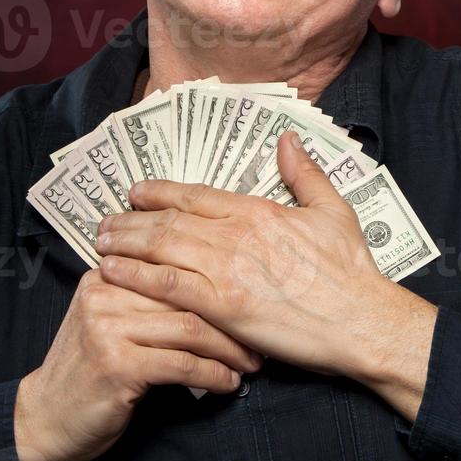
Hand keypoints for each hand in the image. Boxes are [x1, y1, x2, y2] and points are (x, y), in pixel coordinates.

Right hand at [13, 269, 262, 460]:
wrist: (44, 417)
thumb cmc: (87, 371)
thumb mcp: (109, 320)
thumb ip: (144, 297)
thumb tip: (210, 288)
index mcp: (106, 273)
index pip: (173, 263)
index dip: (217, 283)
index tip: (247, 300)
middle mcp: (105, 291)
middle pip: (187, 294)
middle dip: (231, 318)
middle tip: (258, 336)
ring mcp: (108, 327)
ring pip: (190, 327)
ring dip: (229, 350)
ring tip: (249, 363)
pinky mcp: (117, 364)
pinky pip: (182, 364)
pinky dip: (213, 375)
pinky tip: (227, 383)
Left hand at [95, 131, 435, 404]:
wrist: (361, 320)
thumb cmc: (352, 271)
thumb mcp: (334, 210)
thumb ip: (305, 174)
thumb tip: (288, 140)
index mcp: (258, 210)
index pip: (196, 194)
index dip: (160, 192)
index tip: (136, 192)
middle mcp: (235, 235)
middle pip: (169, 220)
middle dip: (132, 220)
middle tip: (105, 221)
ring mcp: (225, 270)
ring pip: (161, 248)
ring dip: (125, 244)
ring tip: (100, 243)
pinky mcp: (222, 307)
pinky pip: (168, 285)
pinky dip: (136, 276)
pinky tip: (113, 273)